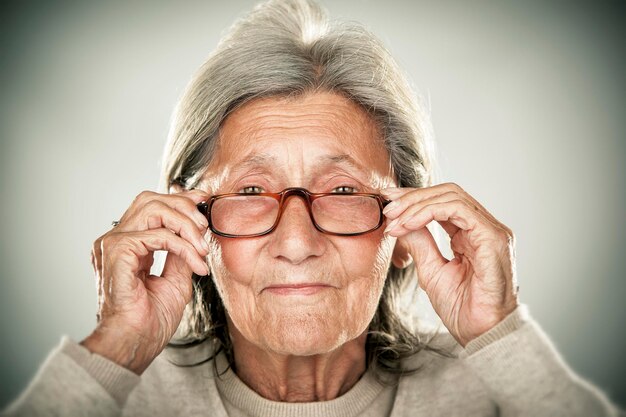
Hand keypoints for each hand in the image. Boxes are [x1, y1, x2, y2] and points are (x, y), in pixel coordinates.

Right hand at [82, 189, 209, 373]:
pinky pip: (158, 235)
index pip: (151, 207)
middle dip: (184, 206)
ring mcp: (112, 243)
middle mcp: (116, 239)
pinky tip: (197, 263)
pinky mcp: (117, 251)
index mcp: (127, 245)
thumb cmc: (152, 319)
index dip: (179, 198)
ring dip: (186, 225)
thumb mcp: (177, 278)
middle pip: (150, 200)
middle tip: (206, 225)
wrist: (136, 342)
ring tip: (202, 248)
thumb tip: (196, 230)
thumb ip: (182, 251)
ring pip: (154, 210)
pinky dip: (184, 247)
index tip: (204, 199)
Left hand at [382, 183, 518, 346]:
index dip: (414, 198)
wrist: (481, 334)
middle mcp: (485, 228)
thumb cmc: (462, 308)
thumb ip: (420, 243)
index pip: (443, 202)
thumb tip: (400, 221)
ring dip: (417, 204)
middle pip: (447, 193)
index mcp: (472, 234)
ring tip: (394, 219)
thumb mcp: (431, 270)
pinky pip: (458, 210)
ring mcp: (491, 231)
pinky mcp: (492, 238)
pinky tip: (408, 224)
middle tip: (387, 208)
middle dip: (413, 197)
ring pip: (452, 196)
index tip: (387, 202)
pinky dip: (429, 212)